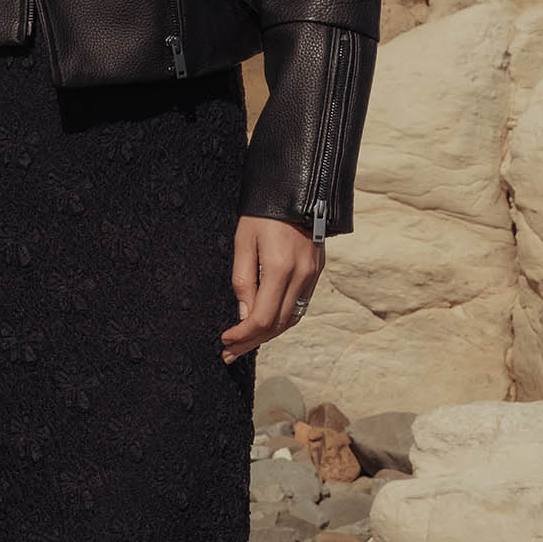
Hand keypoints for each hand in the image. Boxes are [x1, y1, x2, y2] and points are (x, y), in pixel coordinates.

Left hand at [222, 215, 323, 361]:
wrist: (297, 188)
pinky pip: (300, 305)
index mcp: (279, 268)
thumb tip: (244, 315)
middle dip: (251, 342)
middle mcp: (301, 276)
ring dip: (268, 335)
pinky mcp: (317, 271)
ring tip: (245, 343)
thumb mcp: (243, 241)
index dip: (242, 335)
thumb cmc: (263, 212)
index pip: (261, 318)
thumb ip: (243, 280)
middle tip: (230, 353)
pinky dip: (282, 319)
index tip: (225, 340)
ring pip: (291, 318)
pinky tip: (265, 323)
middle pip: (277, 325)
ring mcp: (313, 275)